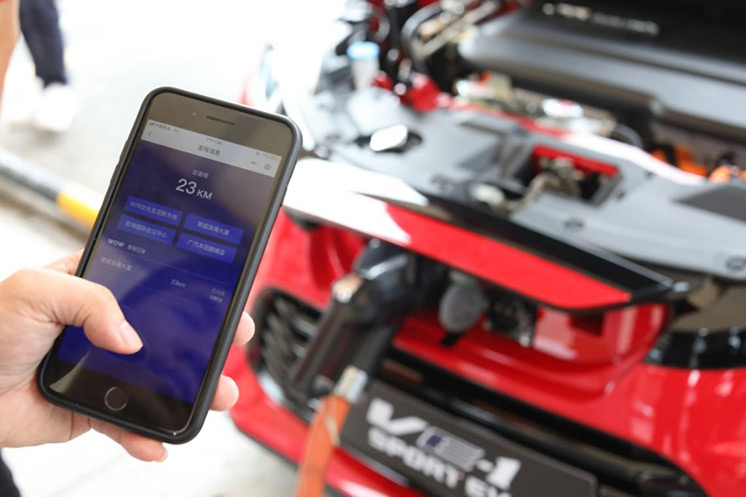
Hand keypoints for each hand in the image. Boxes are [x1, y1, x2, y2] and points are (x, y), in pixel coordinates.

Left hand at [0, 251, 253, 460]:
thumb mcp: (37, 289)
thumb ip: (91, 299)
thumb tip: (130, 339)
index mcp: (98, 289)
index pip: (156, 286)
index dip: (193, 293)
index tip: (223, 301)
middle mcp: (107, 328)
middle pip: (169, 336)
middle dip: (206, 345)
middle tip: (232, 347)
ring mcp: (104, 369)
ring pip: (159, 381)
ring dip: (192, 392)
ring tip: (218, 398)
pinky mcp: (93, 408)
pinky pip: (128, 423)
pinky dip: (146, 436)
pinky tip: (159, 442)